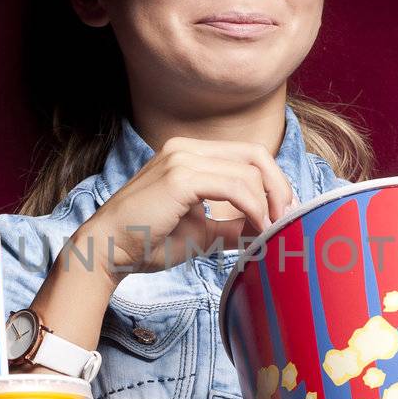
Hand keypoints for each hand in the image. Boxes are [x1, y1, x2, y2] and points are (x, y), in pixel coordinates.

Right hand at [79, 136, 296, 277]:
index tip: (284, 214)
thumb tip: (267, 229)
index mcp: (189, 154)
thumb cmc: (148, 242)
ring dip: (269, 203)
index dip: (273, 183)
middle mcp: (186, 148)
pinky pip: (235, 187)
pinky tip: (258, 229)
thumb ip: (233, 226)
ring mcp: (182, 158)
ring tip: (274, 231)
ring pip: (249, 171)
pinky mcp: (180, 176)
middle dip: (280, 188)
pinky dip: (254, 208)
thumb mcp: (201, 231)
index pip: (247, 156)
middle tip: (289, 220)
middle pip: (255, 155)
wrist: (108, 250)